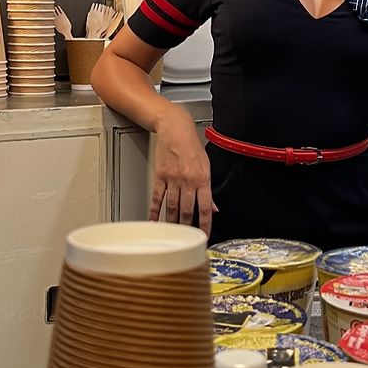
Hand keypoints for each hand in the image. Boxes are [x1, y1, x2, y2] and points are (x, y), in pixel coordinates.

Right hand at [150, 113, 216, 234]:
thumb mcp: (207, 166)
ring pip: (172, 207)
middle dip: (188, 227)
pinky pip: (157, 198)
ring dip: (173, 222)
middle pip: (187, 210)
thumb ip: (209, 189)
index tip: (204, 235)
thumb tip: (213, 208)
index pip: (205, 207)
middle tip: (187, 238)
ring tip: (173, 234)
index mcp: (202, 179)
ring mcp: (173, 179)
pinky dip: (155, 211)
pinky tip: (154, 221)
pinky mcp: (160, 176)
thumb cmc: (192, 145)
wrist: (175, 129)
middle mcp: (188, 181)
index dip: (205, 224)